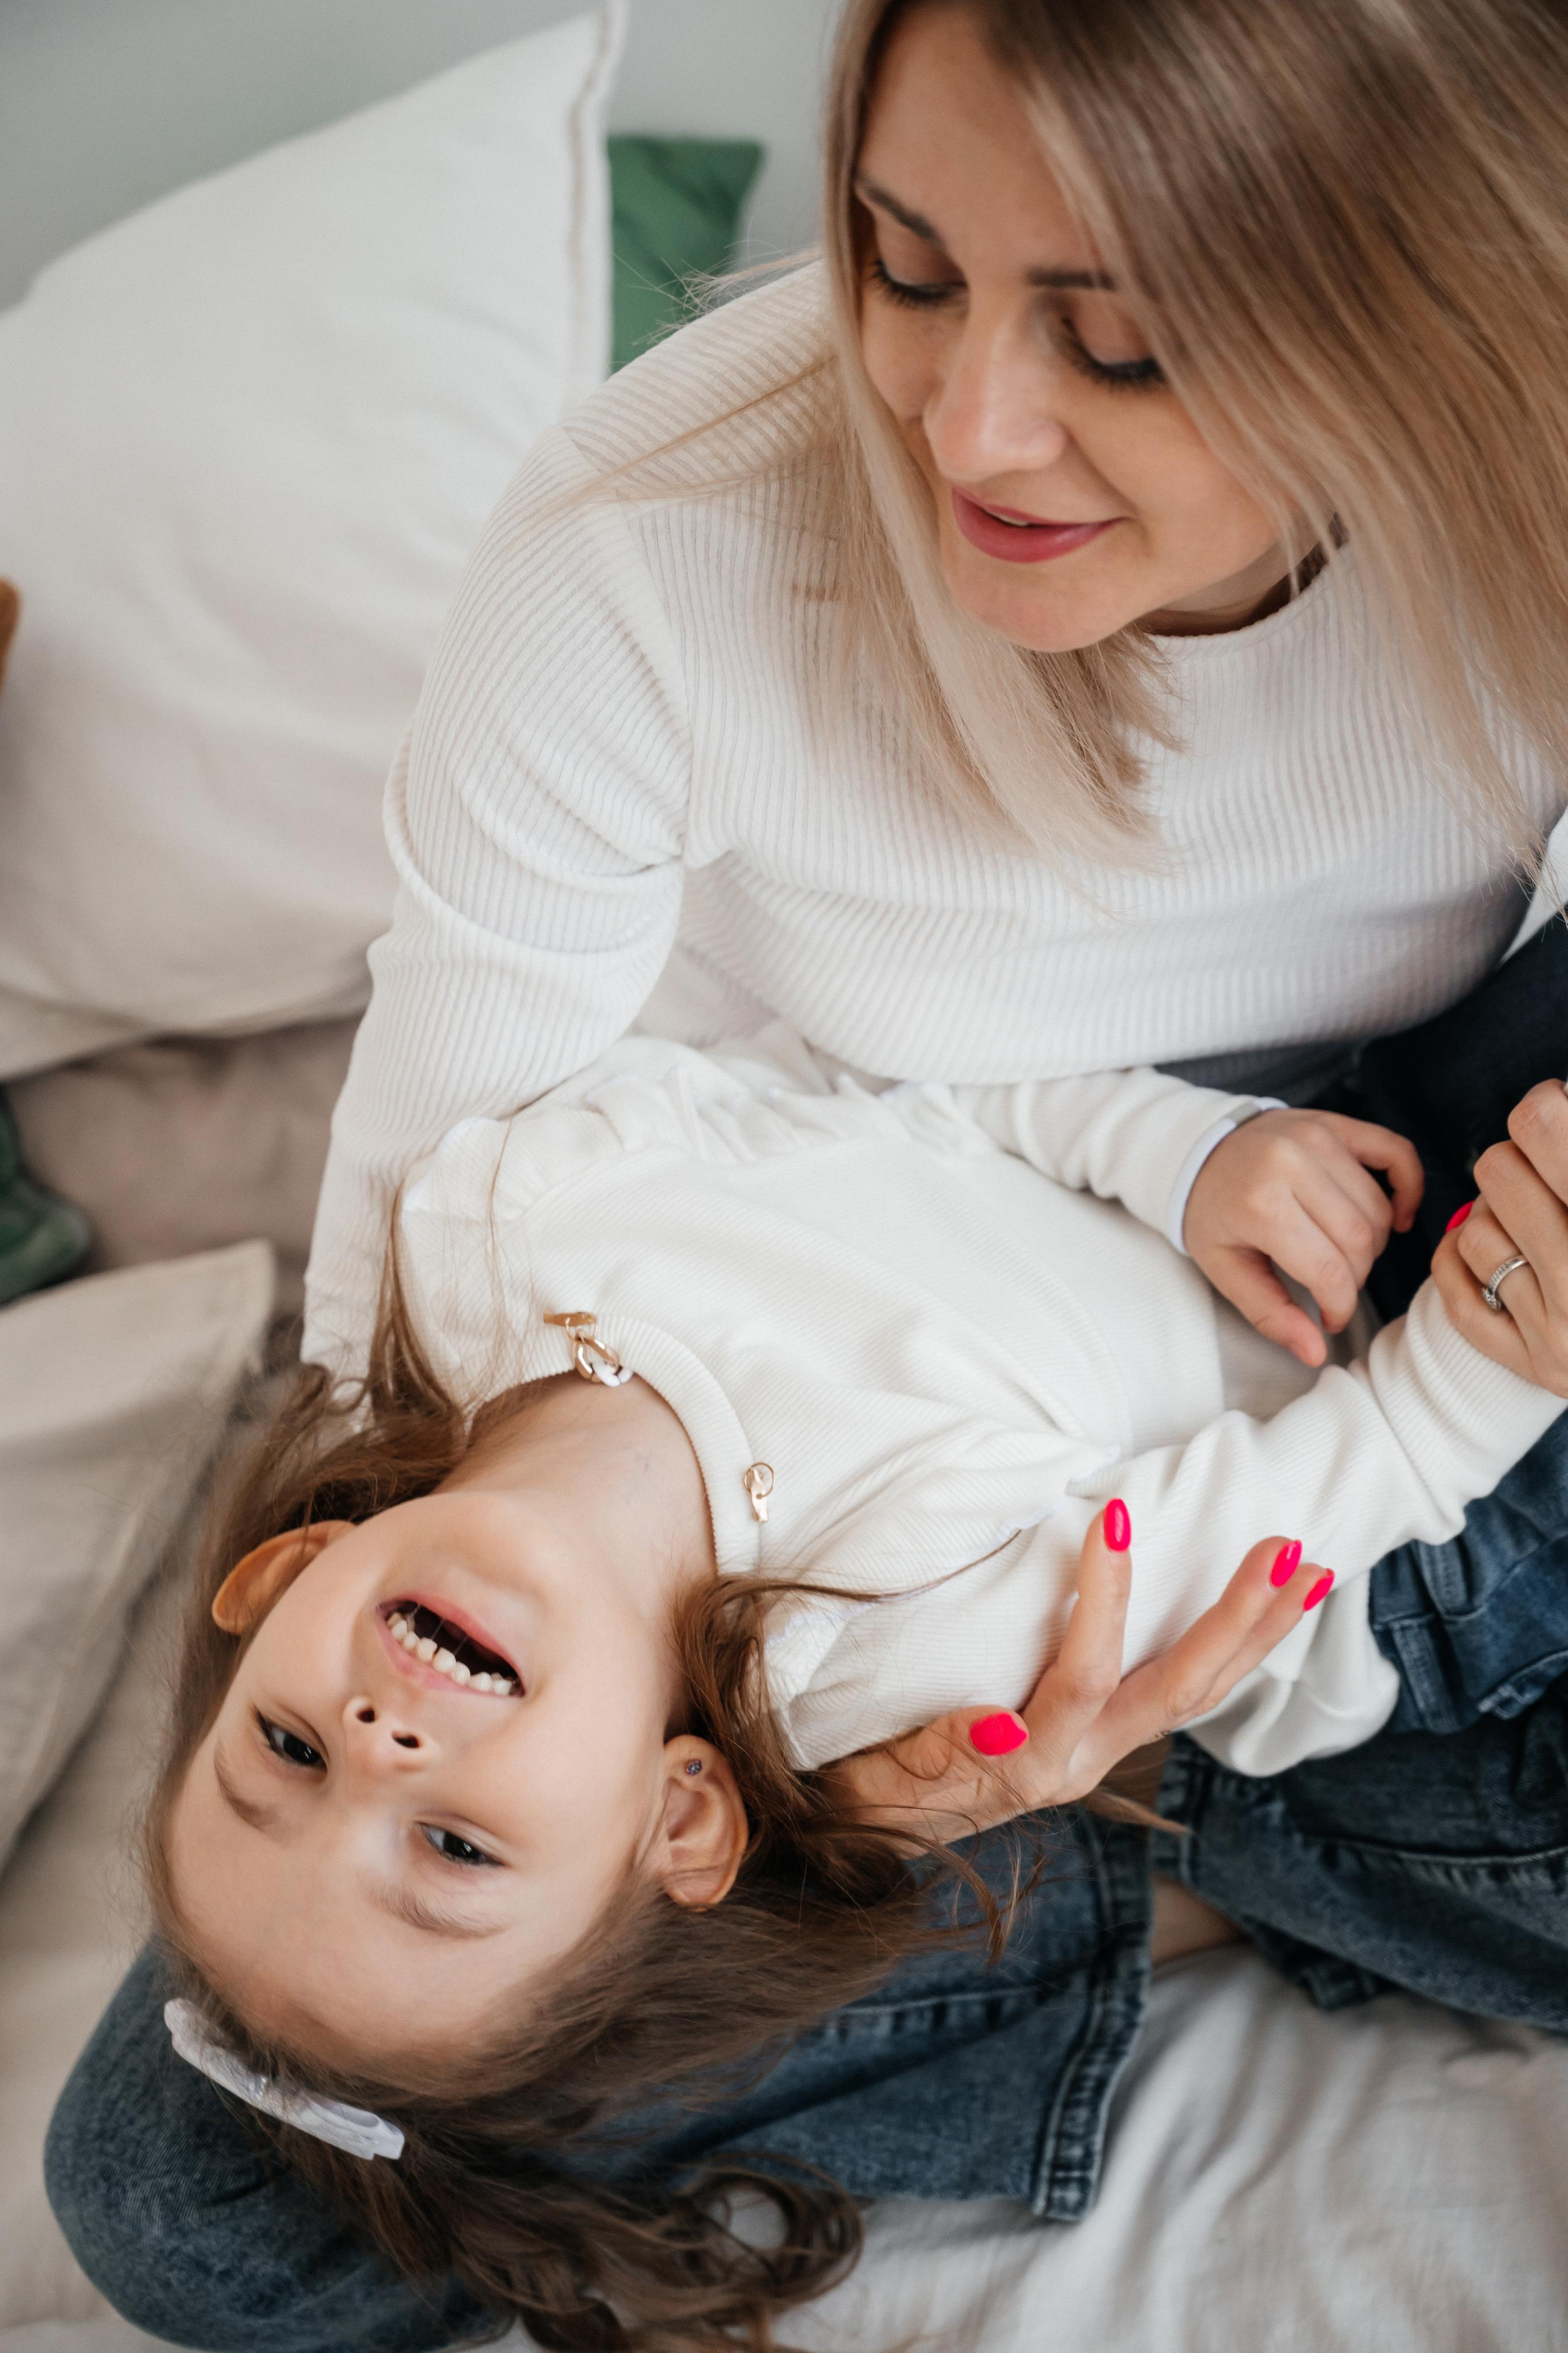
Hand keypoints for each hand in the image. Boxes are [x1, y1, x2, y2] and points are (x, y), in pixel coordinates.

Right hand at [837, 1508, 1331, 1844]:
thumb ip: (944, 1748)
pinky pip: (1183, 1698)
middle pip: (1177, 1691)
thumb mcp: (891, 1772)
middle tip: (1283, 1548)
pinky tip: (1261, 1616)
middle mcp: (1080, 1762)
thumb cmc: (872, 1789)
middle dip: (1235, 1621)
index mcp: (1030, 1766)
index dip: (1103, 1602)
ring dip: (1255, 1634)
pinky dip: (1230, 1653)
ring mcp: (1097, 1753)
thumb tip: (1001, 1726)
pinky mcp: (1099, 1741)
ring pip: (1196, 1696)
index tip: (1114, 1519)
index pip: (1081, 1678)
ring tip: (1305, 1570)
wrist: (873, 1836)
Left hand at [1184, 1108, 1423, 1366]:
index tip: (1330, 1319)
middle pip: (1361, 1241)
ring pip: (1378, 1208)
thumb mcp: (1225, 1269)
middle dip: (1353, 1277)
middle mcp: (1293, 1164)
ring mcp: (1318, 1137)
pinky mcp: (1337, 1124)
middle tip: (1330, 1285)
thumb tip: (1315, 1353)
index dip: (1339, 1306)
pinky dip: (1408, 1189)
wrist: (1196, 1151)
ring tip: (1342, 1253)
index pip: (1330, 1270)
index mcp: (1261, 1204)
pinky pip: (1397, 1154)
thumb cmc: (1210, 1213)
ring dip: (1373, 1243)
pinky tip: (1395, 1217)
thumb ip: (1270, 1314)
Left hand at [1431, 1079, 1567, 1394]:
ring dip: (1495, 1216)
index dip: (1544, 1108)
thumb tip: (1549, 1099)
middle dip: (1519, 1160)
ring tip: (1532, 1217)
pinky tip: (1496, 1246)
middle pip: (1499, 1172)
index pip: (1541, 1127)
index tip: (1552, 1111)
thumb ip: (1567, 1149)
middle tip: (1545, 1169)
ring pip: (1477, 1233)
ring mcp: (1561, 1332)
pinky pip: (1459, 1296)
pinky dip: (1465, 1263)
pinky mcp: (1535, 1366)